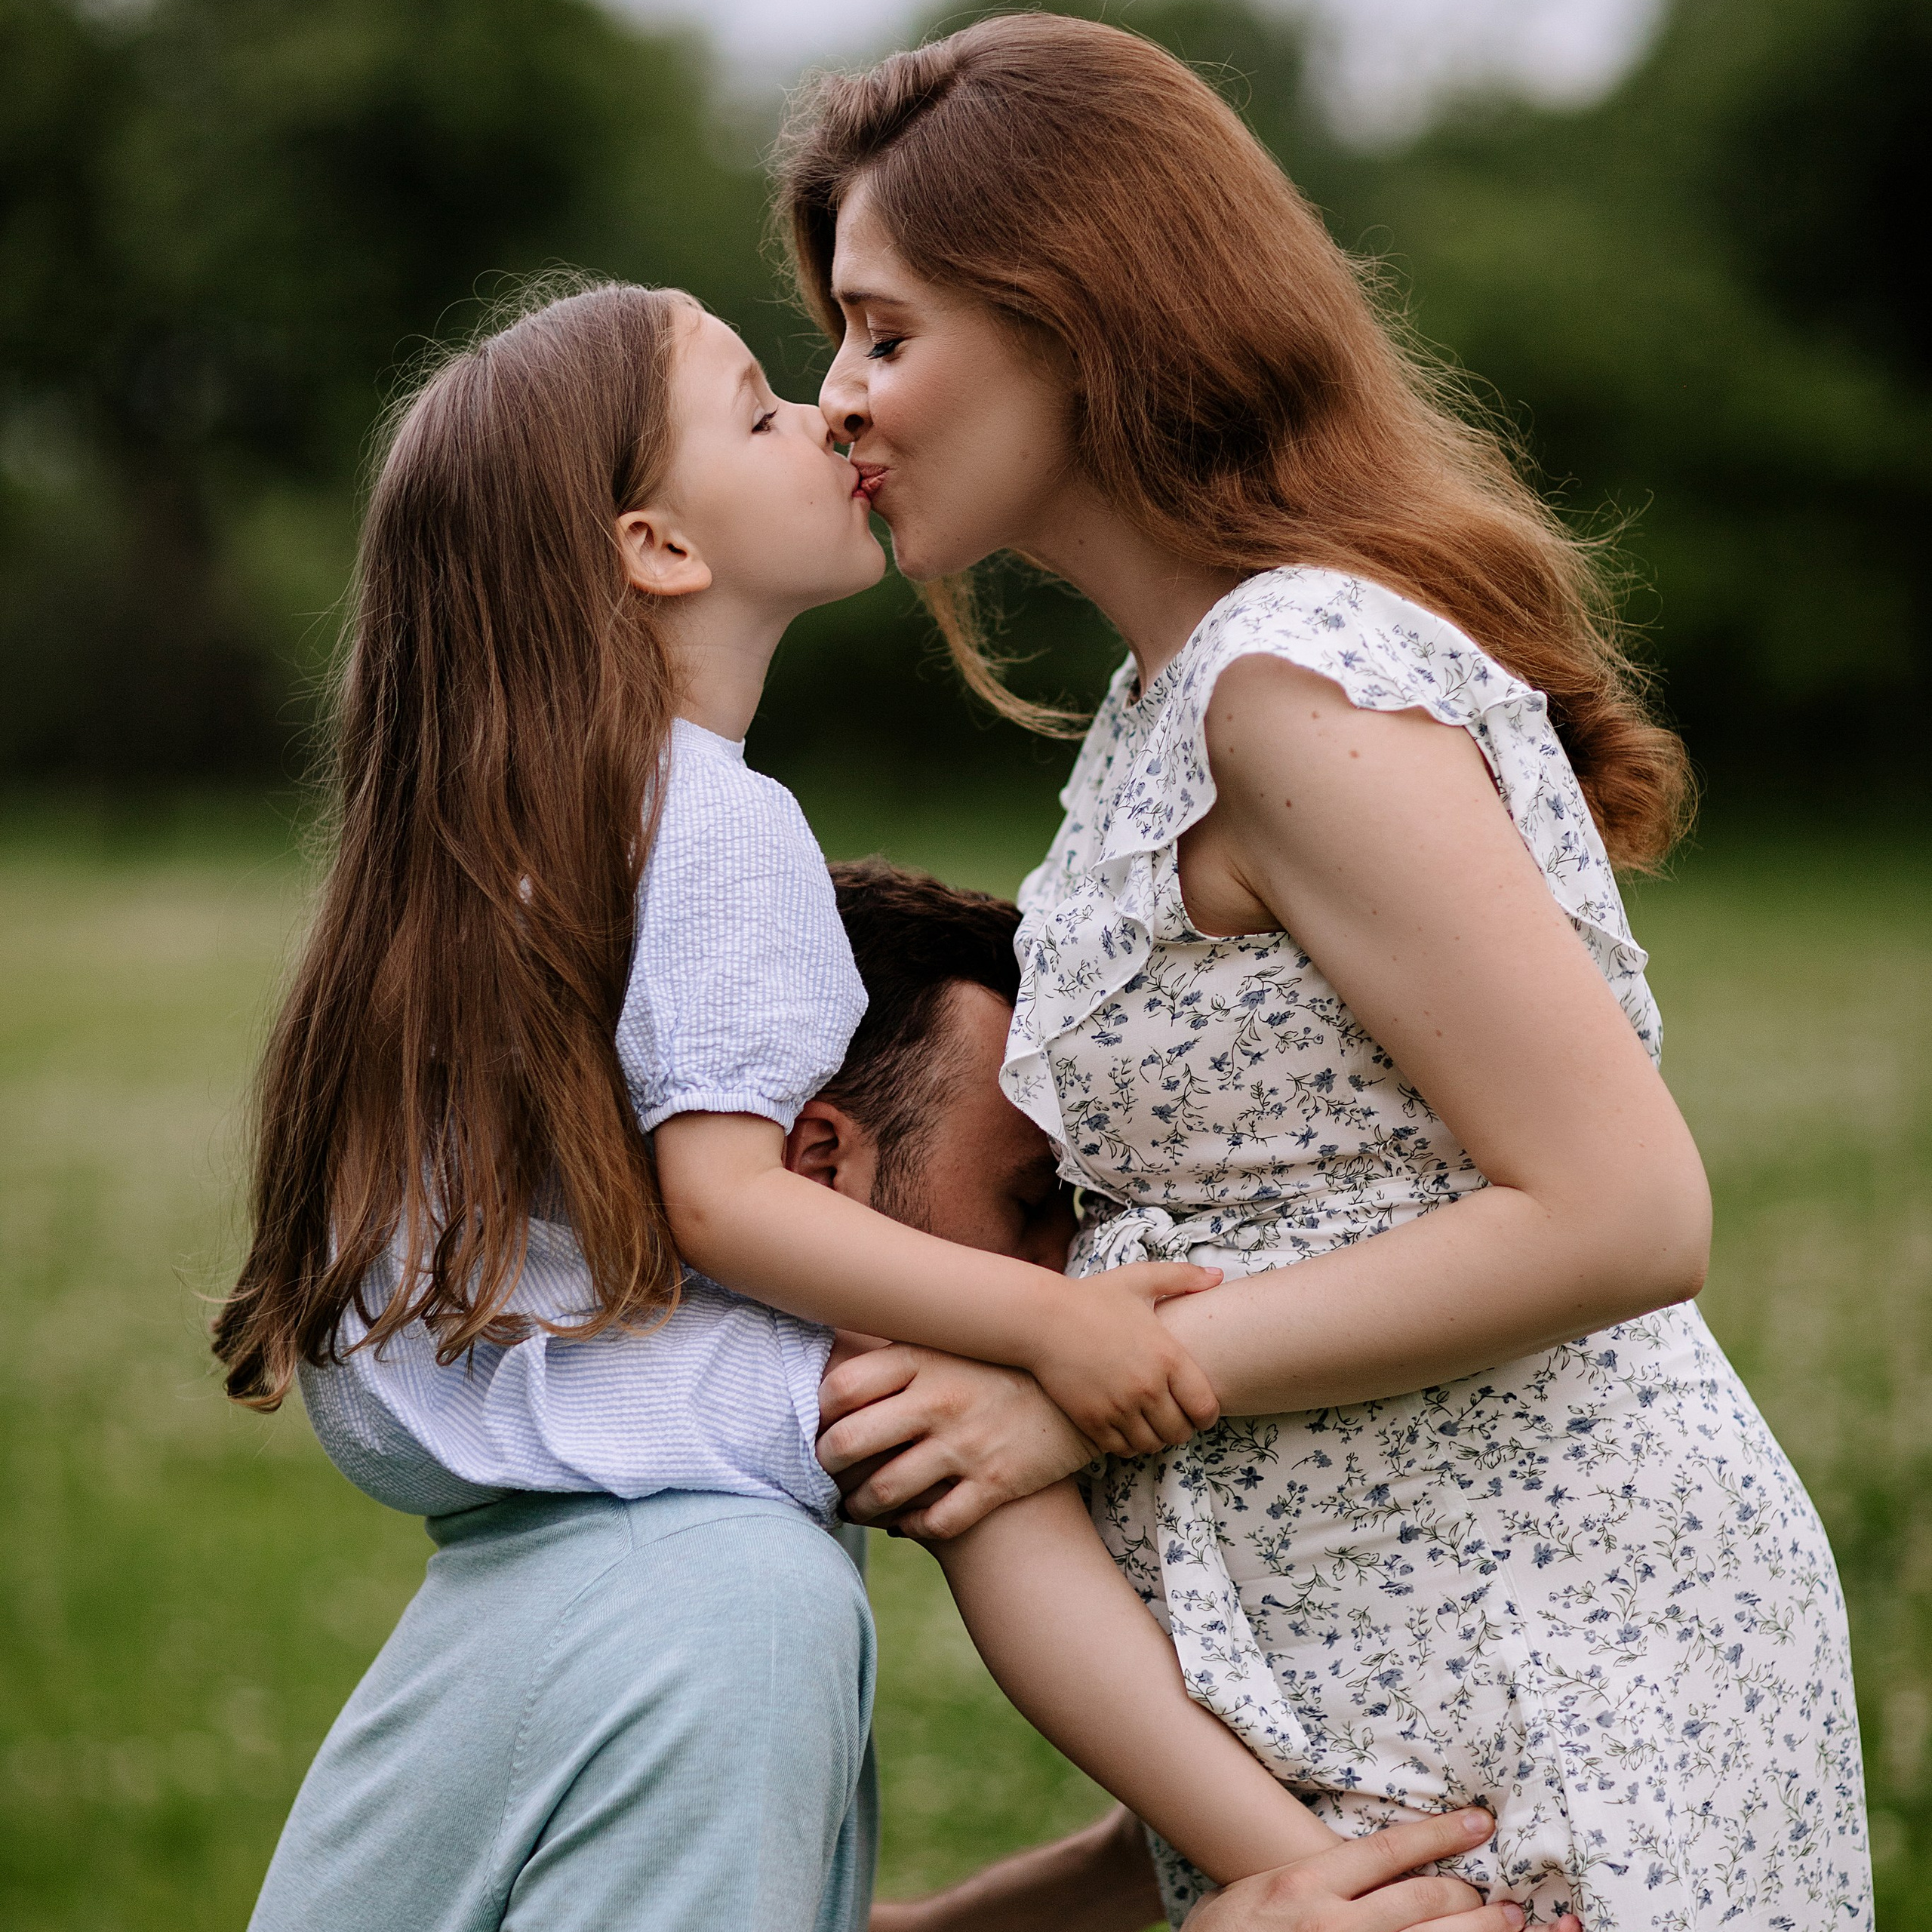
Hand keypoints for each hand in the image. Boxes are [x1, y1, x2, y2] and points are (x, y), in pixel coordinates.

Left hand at [819, 1346, 1092, 1538]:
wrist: (1084, 1388)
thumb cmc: (999, 1365)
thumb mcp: (951, 1340)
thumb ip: (898, 1349)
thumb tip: (834, 1360)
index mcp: (922, 1357)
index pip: (840, 1387)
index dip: (817, 1412)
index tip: (820, 1422)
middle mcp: (938, 1400)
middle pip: (847, 1443)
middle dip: (824, 1466)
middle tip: (824, 1471)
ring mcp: (966, 1444)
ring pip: (883, 1491)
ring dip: (858, 1507)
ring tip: (853, 1506)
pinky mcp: (995, 1483)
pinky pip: (934, 1522)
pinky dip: (910, 1528)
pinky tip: (904, 1522)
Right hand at [1029, 1262, 1221, 1455]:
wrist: (1041, 1318)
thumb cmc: (1093, 1297)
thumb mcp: (1140, 1279)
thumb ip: (1183, 1277)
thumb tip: (1219, 1275)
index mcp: (1167, 1356)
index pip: (1205, 1408)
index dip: (1207, 1415)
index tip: (1200, 1410)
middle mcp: (1147, 1387)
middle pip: (1180, 1432)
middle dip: (1181, 1428)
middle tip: (1173, 1417)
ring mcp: (1119, 1407)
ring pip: (1152, 1445)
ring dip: (1155, 1438)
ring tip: (1150, 1424)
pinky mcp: (1093, 1421)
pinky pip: (1122, 1449)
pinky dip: (1128, 1444)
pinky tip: (1125, 1427)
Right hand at [1187, 1808, 1580, 1931]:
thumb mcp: (1255, 1892)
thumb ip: (1302, 1876)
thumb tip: (1346, 1860)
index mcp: (1306, 1883)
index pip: (1390, 1850)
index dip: (1442, 1834)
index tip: (1480, 1822)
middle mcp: (1334, 1924)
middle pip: (1425, 1899)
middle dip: (1472, 1894)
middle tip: (1501, 1893)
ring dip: (1481, 1929)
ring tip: (1508, 1921)